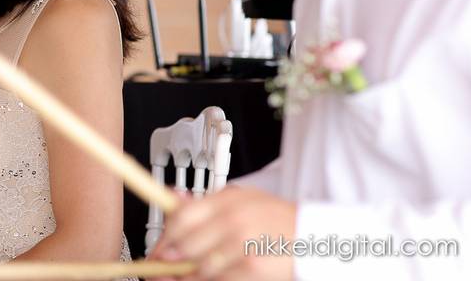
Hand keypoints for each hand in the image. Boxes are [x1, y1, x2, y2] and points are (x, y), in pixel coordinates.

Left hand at [148, 186, 296, 280]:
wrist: (313, 237)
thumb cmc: (275, 219)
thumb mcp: (241, 200)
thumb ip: (206, 204)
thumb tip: (172, 199)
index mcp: (227, 200)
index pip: (183, 216)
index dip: (165, 236)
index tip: (157, 248)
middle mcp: (233, 220)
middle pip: (186, 243)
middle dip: (168, 259)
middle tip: (158, 267)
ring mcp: (242, 245)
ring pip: (199, 266)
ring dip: (185, 275)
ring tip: (178, 276)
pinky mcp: (252, 268)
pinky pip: (218, 279)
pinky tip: (202, 279)